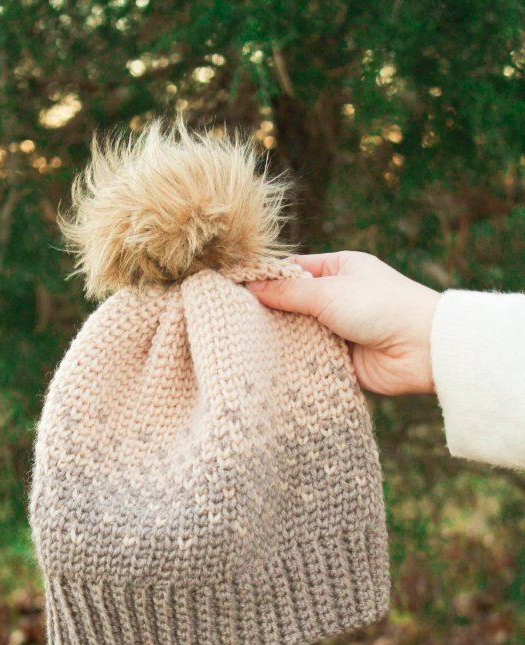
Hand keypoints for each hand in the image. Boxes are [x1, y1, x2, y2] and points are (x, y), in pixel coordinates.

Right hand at [247, 251, 439, 395]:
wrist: (422, 349)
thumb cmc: (382, 306)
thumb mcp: (329, 291)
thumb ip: (288, 291)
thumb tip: (251, 286)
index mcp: (339, 269)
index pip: (292, 270)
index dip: (265, 279)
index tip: (233, 288)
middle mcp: (338, 297)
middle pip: (292, 303)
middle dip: (268, 312)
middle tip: (231, 319)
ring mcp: (338, 329)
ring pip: (298, 332)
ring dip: (280, 339)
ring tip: (243, 342)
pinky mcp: (340, 359)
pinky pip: (310, 358)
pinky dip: (294, 361)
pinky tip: (267, 364)